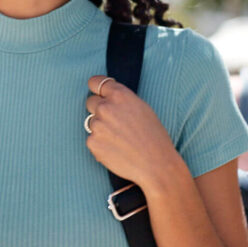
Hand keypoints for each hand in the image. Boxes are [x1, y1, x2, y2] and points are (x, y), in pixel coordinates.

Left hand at [84, 75, 179, 189]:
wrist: (156, 164)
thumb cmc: (154, 136)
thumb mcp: (142, 108)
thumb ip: (121, 100)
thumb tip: (106, 96)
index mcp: (119, 95)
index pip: (95, 82)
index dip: (96, 88)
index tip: (98, 93)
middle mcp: (105, 107)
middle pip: (90, 102)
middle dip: (99, 109)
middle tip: (114, 122)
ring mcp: (97, 125)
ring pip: (91, 122)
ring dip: (101, 128)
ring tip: (119, 139)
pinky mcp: (92, 142)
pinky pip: (92, 139)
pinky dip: (100, 144)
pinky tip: (116, 150)